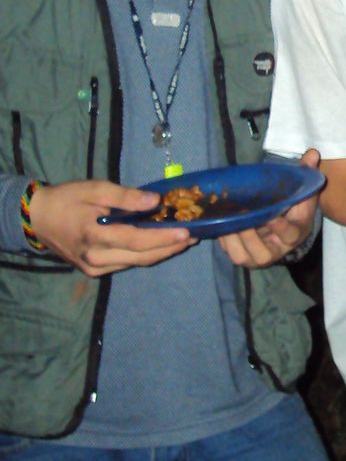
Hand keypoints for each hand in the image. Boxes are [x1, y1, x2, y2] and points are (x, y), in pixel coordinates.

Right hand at [30, 179, 191, 276]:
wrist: (36, 218)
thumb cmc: (66, 199)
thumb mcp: (94, 189)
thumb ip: (125, 197)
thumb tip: (154, 201)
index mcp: (95, 236)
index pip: (137, 240)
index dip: (164, 238)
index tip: (187, 232)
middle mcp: (97, 258)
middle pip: (142, 257)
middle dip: (171, 247)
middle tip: (195, 236)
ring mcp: (95, 268)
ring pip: (136, 262)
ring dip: (162, 252)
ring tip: (184, 239)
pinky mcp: (94, 271)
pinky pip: (126, 263)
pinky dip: (145, 254)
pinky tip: (160, 244)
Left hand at [217, 149, 321, 268]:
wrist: (286, 223)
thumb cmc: (294, 207)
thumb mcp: (302, 192)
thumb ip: (306, 174)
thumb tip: (311, 153)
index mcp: (295, 233)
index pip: (290, 234)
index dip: (280, 228)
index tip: (272, 217)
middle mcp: (277, 249)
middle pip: (263, 254)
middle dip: (249, 237)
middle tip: (242, 215)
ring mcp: (258, 255)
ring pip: (243, 256)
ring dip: (233, 240)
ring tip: (227, 219)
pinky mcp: (243, 255)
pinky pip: (230, 252)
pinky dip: (223, 239)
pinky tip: (220, 222)